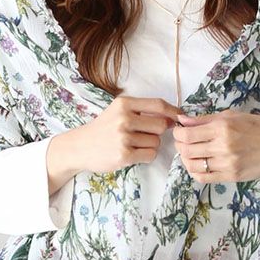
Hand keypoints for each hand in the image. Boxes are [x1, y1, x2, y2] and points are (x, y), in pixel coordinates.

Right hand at [51, 96, 180, 179]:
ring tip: (133, 145)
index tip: (180, 117)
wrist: (79, 147)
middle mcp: (124, 118)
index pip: (158, 104)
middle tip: (144, 135)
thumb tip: (174, 117)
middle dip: (158, 132)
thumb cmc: (102, 130)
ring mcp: (123, 137)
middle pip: (161, 125)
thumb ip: (143, 111)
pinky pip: (150, 155)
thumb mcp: (118, 112)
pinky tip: (132, 153)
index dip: (173, 111)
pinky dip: (146, 156)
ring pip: (156, 142)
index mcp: (124, 104)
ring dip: (150, 146)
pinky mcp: (124, 154)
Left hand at [173, 109, 259, 184]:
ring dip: (185, 159)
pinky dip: (194, 171)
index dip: (177, 134)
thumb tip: (182, 119)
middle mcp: (223, 146)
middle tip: (181, 141)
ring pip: (193, 165)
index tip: (178, 131)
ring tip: (188, 153)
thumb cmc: (256, 127)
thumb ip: (205, 119)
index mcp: (222, 128)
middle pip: (187, 150)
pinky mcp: (230, 176)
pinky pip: (203, 177)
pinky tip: (196, 165)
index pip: (187, 134)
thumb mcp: (231, 116)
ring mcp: (227, 163)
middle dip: (179, 145)